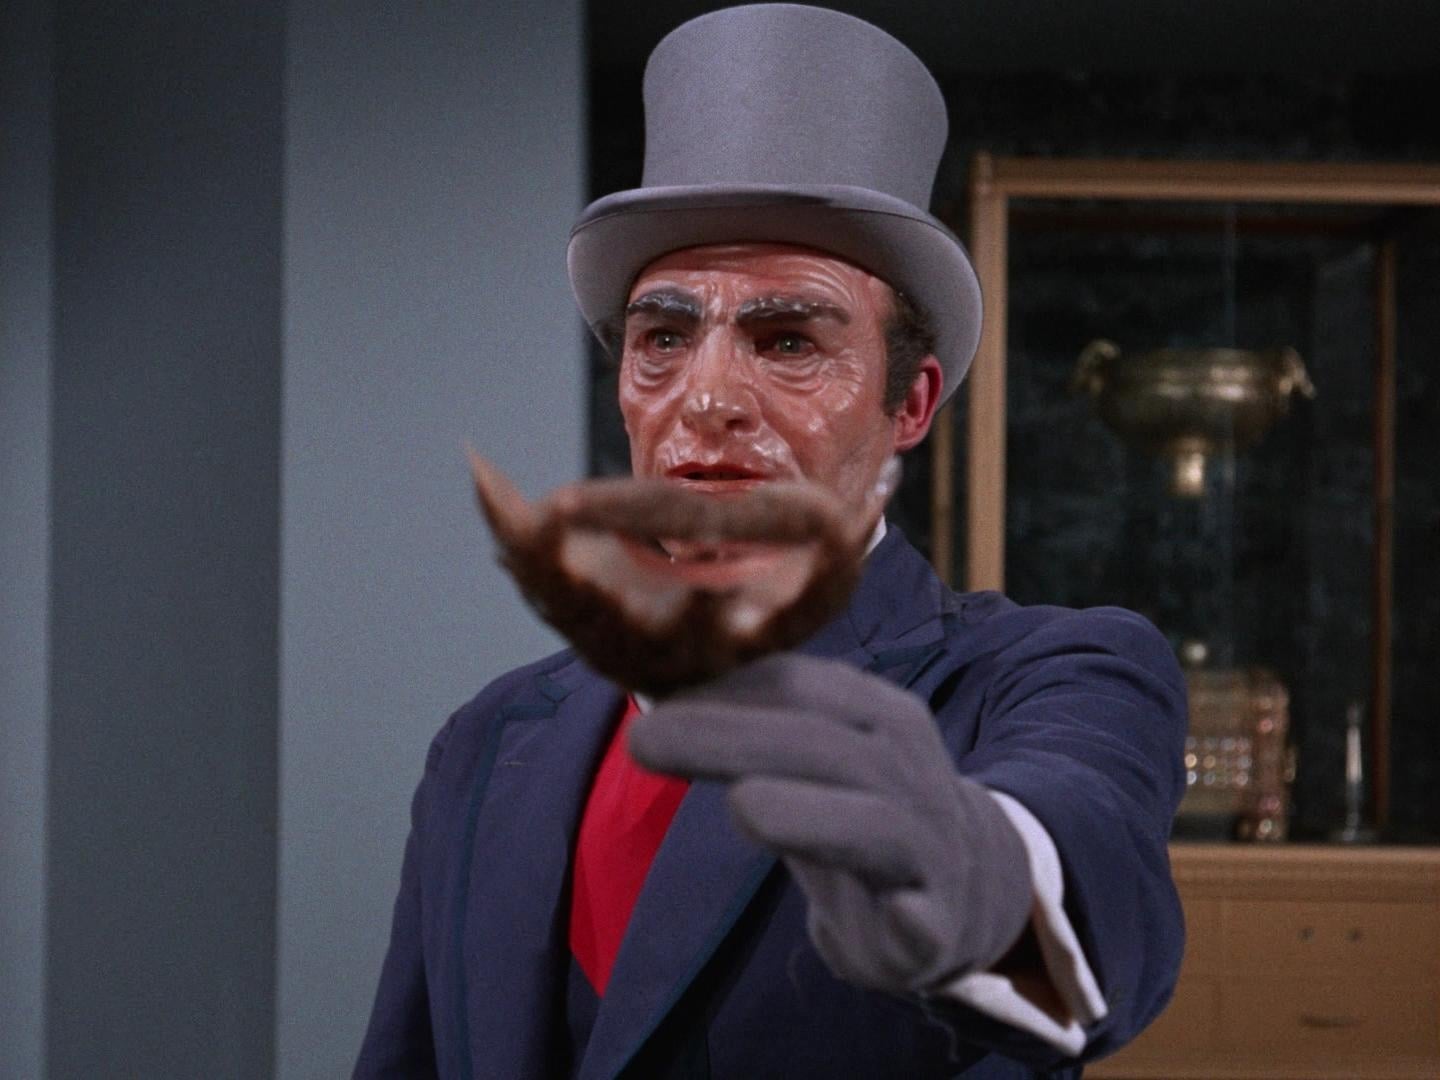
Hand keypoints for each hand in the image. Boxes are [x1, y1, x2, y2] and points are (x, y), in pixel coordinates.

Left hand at [629, 654, 1032, 993]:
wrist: (968, 881)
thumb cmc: (858, 808)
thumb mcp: (813, 755)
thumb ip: (749, 725)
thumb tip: (648, 682)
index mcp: (874, 714)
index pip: (796, 685)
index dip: (722, 686)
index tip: (647, 690)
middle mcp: (905, 768)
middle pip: (820, 744)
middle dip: (730, 737)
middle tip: (644, 739)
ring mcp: (928, 843)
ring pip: (873, 823)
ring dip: (806, 814)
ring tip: (741, 806)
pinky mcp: (936, 920)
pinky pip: (923, 916)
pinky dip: (907, 915)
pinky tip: (877, 916)